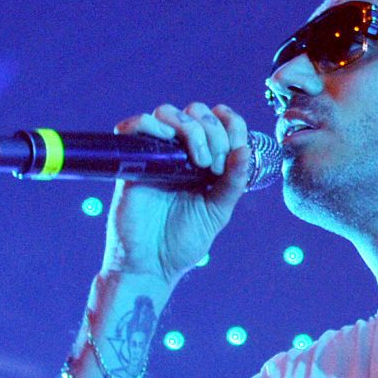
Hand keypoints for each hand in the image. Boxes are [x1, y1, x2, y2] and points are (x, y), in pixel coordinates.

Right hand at [102, 101, 250, 285]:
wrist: (151, 265)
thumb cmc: (183, 242)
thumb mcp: (218, 212)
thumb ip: (233, 183)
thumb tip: (245, 149)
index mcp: (204, 162)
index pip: (219, 122)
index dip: (231, 124)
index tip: (235, 148)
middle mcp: (179, 154)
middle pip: (195, 112)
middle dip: (213, 131)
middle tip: (215, 165)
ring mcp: (155, 156)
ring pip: (168, 112)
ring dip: (190, 128)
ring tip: (199, 161)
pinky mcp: (132, 162)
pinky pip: (134, 126)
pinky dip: (151, 125)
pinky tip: (168, 143)